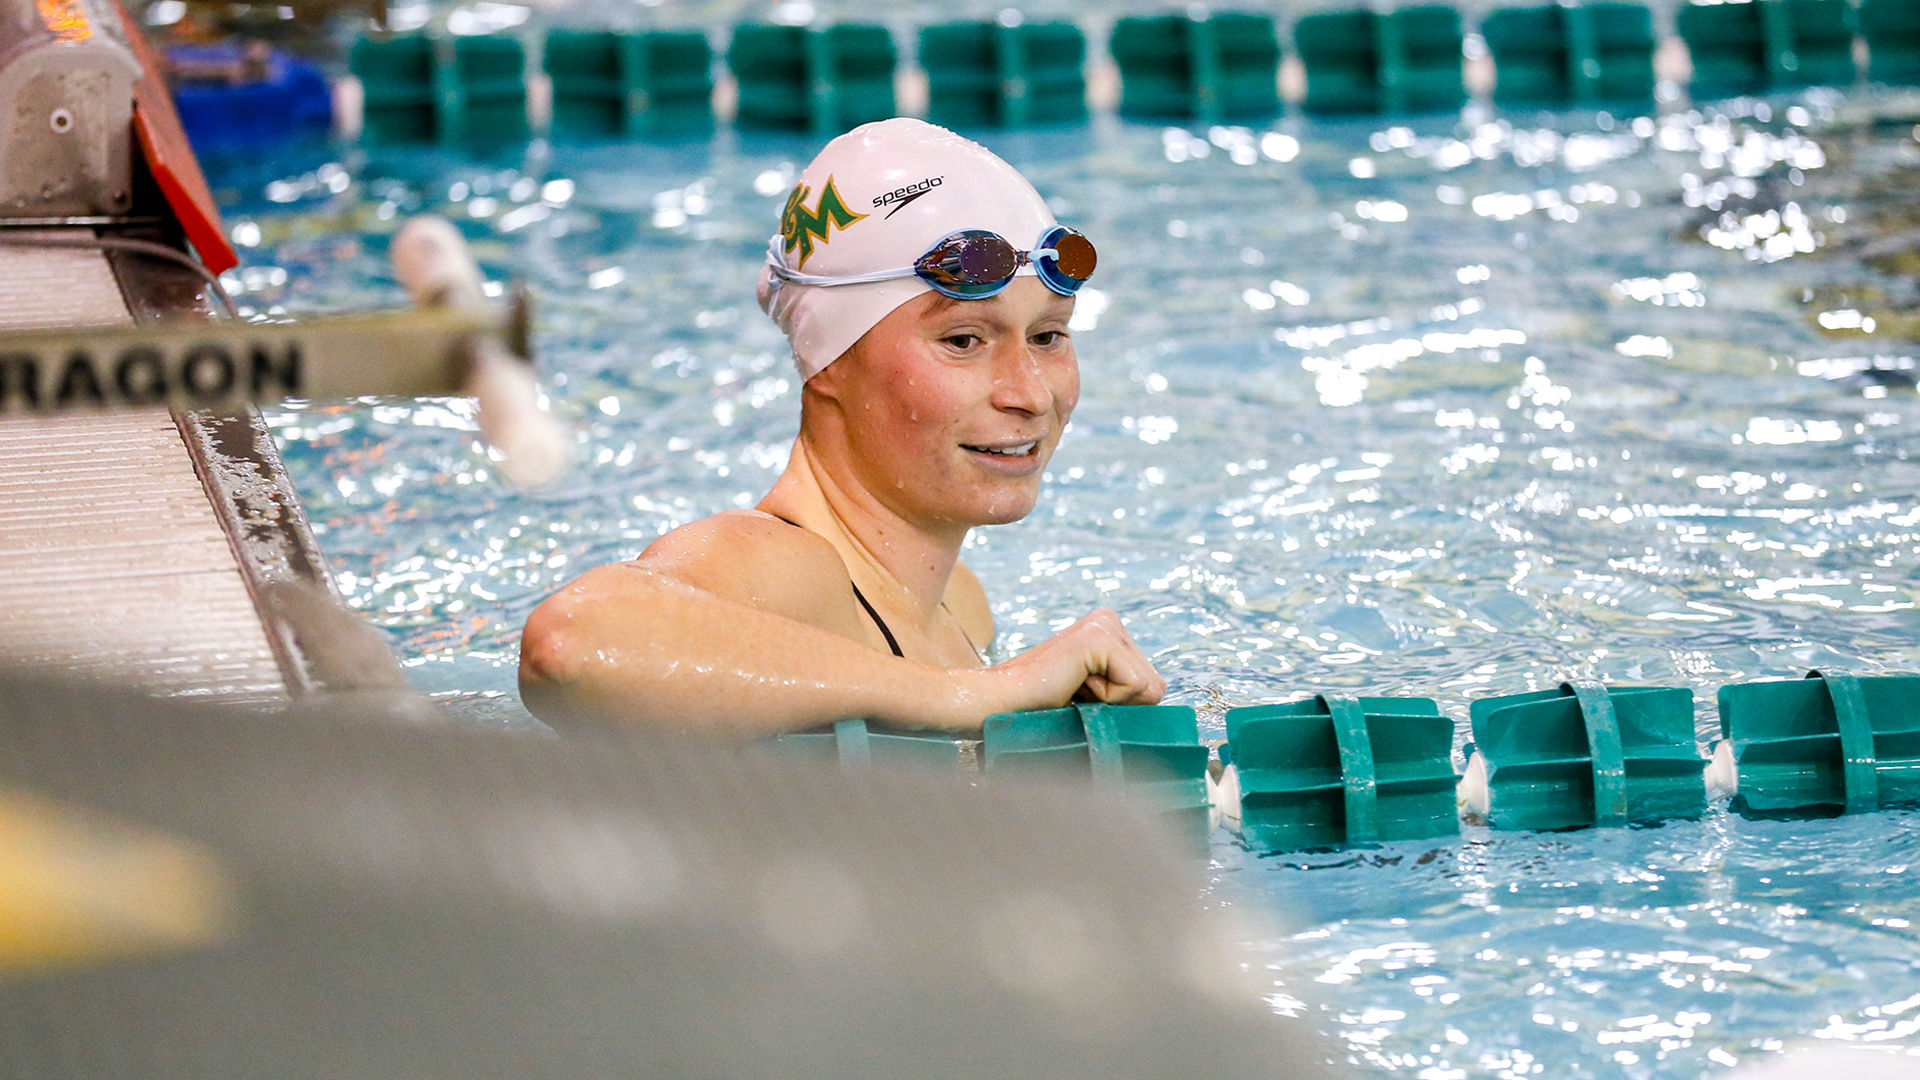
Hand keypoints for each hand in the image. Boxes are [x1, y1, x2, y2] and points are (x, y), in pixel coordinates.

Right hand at [968, 609, 1165, 718]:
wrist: (1000, 706)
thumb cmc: (1042, 709)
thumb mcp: (1096, 697)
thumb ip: (1127, 692)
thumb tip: (1161, 696)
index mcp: (1111, 630)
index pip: (1153, 685)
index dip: (1120, 706)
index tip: (1079, 696)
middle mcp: (1110, 619)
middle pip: (1156, 686)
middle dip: (1119, 704)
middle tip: (1074, 694)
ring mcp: (1104, 624)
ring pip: (1148, 688)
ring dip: (1109, 703)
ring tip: (1071, 689)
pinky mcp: (1098, 637)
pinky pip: (1134, 686)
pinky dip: (1104, 699)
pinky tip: (1071, 686)